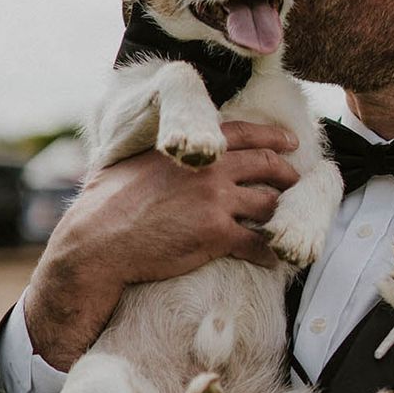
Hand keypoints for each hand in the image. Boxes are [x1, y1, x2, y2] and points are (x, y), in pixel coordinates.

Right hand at [24, 121, 298, 370]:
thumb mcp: (137, 159)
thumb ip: (162, 149)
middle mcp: (212, 170)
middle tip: (295, 179)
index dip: (274, 137)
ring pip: (267, 204)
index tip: (292, 142)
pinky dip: (269, 253)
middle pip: (267, 166)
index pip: (246, 134)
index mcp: (193, 147)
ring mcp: (217, 202)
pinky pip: (256, 244)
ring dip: (279, 213)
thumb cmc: (107, 200)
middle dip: (287, 173)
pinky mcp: (216, 236)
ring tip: (284, 219)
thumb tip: (164, 144)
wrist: (98, 241)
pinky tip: (273, 259)